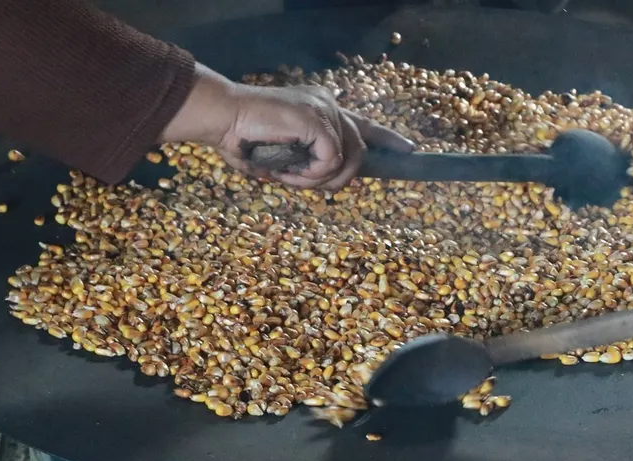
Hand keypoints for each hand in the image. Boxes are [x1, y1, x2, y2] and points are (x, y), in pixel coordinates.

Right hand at [161, 66, 413, 189]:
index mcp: (320, 108)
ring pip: (348, 159)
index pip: (363, 123)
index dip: (388, 138)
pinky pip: (332, 161)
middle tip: (304, 184)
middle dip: (339, 178)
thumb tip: (322, 182)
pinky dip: (311, 175)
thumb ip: (306, 163)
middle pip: (360, 149)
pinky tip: (289, 171)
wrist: (222, 116)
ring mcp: (325, 110)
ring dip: (319, 179)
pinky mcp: (318, 121)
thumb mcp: (283, 153)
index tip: (410, 151)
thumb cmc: (241, 138)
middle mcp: (327, 105)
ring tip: (292, 178)